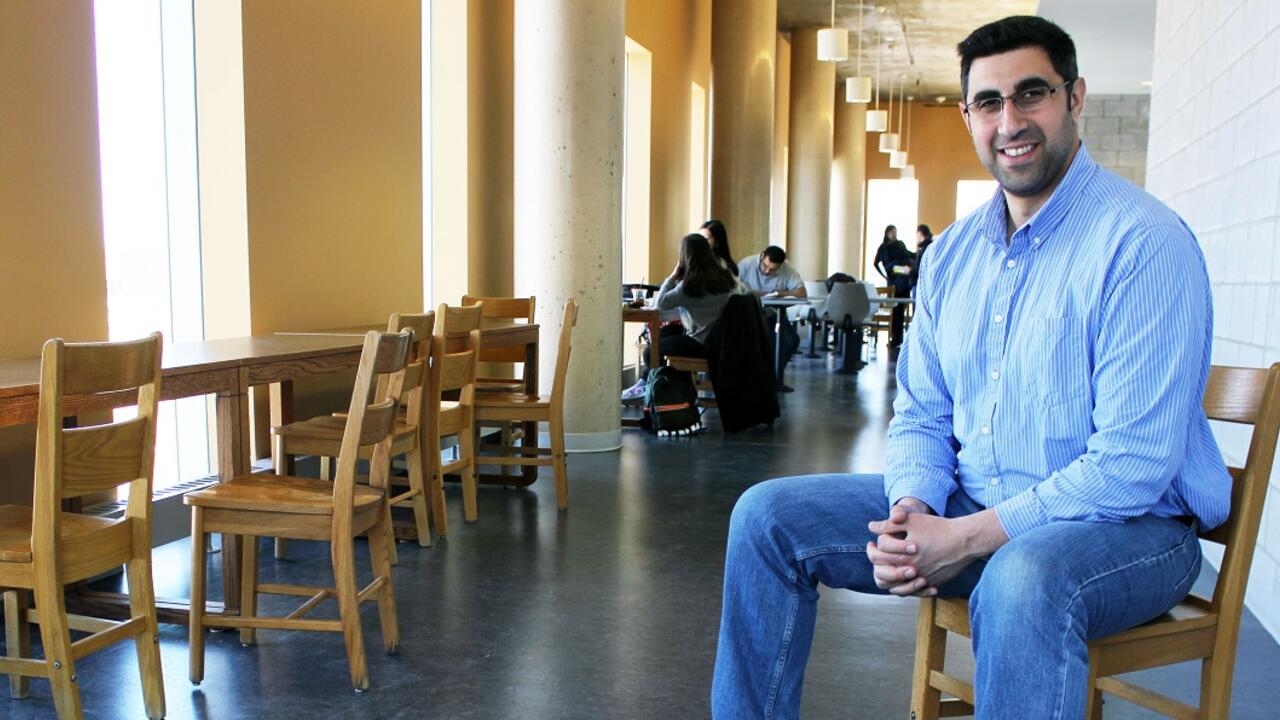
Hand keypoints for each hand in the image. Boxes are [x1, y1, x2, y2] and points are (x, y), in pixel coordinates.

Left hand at [868, 508, 1008, 596]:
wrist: (965, 540)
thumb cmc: (938, 527)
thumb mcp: (912, 520)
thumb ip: (890, 525)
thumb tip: (871, 527)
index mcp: (903, 556)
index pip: (878, 557)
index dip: (872, 550)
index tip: (871, 545)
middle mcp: (912, 571)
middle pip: (884, 575)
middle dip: (878, 565)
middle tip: (876, 556)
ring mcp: (924, 579)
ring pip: (898, 589)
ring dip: (891, 580)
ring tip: (888, 569)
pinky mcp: (934, 583)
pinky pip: (916, 592)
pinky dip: (908, 587)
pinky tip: (905, 578)